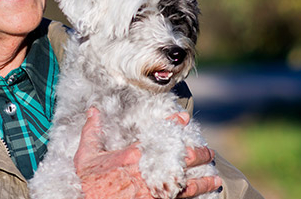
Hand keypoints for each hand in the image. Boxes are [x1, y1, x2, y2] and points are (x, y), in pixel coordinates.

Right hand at [73, 108, 221, 198]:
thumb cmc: (90, 184)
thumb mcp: (85, 157)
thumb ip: (91, 132)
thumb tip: (93, 111)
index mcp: (133, 155)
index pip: (160, 134)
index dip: (175, 123)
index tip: (184, 118)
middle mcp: (149, 172)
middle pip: (184, 159)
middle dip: (200, 154)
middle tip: (209, 152)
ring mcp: (155, 191)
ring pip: (188, 184)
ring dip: (204, 180)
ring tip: (216, 177)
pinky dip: (195, 196)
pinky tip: (204, 194)